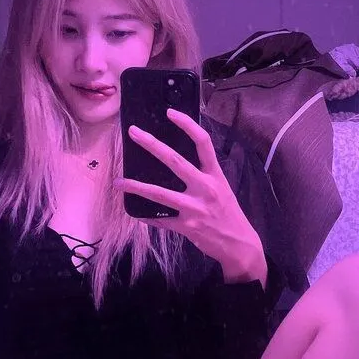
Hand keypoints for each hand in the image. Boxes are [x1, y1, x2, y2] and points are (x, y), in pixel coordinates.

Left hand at [119, 109, 267, 285]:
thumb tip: (177, 163)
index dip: (187, 125)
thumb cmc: (229, 214)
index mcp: (216, 175)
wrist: (239, 245)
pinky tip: (135, 212)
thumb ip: (203, 175)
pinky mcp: (187, 226)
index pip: (203, 143)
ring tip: (118, 181)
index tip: (170, 113)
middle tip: (133, 133)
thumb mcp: (222, 189)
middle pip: (175, 161)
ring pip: (159, 193)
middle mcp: (206, 188)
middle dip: (152, 144)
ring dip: (135, 186)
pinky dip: (147, 216)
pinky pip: (160, 220)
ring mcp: (195, 208)